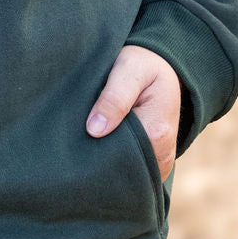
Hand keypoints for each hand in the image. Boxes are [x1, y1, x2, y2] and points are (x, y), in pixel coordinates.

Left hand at [85, 44, 181, 180]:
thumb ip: (113, 98)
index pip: (121, 159)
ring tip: (86, 150)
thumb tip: (94, 130)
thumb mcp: (128, 70)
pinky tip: (99, 153)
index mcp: (156, 131)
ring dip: (107, 164)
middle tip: (75, 150)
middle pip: (124, 170)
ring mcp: (161, 160)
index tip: (76, 147)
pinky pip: (133, 171)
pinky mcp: (155, 161)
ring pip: (128, 173)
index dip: (96, 154)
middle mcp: (163, 153)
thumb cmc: (142, 65)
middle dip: (100, 163)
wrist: (161, 66)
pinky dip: (116, 164)